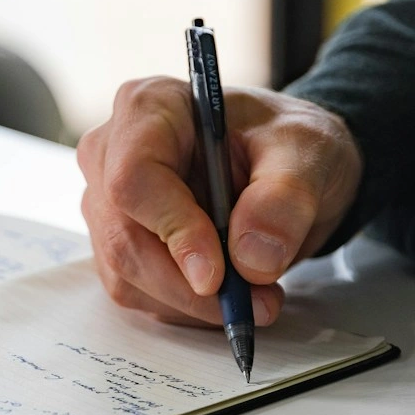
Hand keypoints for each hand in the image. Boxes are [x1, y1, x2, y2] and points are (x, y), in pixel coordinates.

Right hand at [77, 76, 362, 326]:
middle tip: (256, 301)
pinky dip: (184, 307)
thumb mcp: (308, 153)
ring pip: (126, 274)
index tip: (217, 276)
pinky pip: (136, 292)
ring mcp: (106, 201)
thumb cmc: (285, 144)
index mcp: (150, 107)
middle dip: (189, 286)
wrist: (285, 165)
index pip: (133, 177)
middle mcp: (111, 152)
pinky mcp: (116, 242)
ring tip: (255, 296)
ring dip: (191, 302)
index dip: (172, 231)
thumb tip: (252, 259)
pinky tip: (226, 292)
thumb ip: (285, 198)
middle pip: (123, 237)